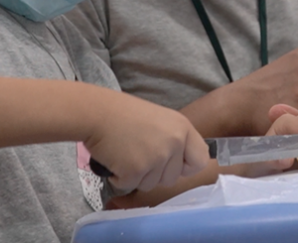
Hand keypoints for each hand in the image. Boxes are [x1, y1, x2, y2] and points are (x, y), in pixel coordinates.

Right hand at [84, 92, 209, 193]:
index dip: (186, 166)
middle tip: (138, 152)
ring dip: (137, 175)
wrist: (96, 112)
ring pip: (152, 184)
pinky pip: (131, 185)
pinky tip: (115, 158)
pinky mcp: (136, 171)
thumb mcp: (159, 120)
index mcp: (183, 128)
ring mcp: (156, 158)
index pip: (201, 160)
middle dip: (155, 173)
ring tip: (125, 152)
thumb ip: (173, 140)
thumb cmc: (123, 113)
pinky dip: (120, 178)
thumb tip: (179, 164)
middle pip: (173, 177)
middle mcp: (174, 143)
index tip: (173, 164)